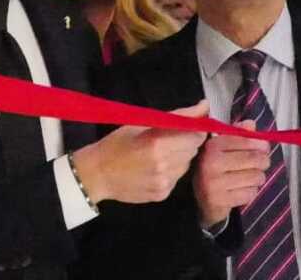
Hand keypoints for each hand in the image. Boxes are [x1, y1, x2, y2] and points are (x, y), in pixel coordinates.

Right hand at [72, 100, 208, 203]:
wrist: (97, 174)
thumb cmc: (116, 144)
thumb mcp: (142, 122)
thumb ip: (176, 115)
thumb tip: (204, 106)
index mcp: (156, 143)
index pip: (195, 134)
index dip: (195, 128)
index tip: (190, 124)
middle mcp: (163, 164)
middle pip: (193, 149)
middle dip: (187, 140)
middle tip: (170, 137)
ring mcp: (164, 182)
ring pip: (187, 163)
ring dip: (180, 155)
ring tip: (160, 152)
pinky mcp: (163, 194)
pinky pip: (178, 177)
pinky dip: (172, 169)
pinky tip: (155, 166)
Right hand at [192, 119, 269, 226]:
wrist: (199, 197)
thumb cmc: (214, 167)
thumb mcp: (222, 146)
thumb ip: (237, 134)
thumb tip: (251, 124)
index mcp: (211, 147)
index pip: (245, 141)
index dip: (260, 143)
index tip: (264, 146)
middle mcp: (210, 164)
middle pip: (254, 159)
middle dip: (263, 161)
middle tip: (262, 162)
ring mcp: (214, 184)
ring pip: (256, 177)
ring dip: (258, 177)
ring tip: (250, 176)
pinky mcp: (220, 201)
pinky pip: (250, 193)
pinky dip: (251, 191)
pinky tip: (243, 188)